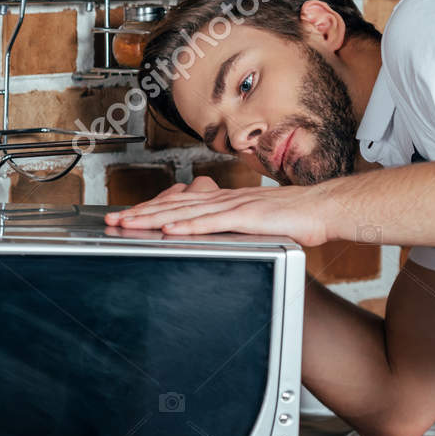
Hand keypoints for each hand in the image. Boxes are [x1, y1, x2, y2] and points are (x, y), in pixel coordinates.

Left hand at [106, 181, 333, 245]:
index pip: (178, 206)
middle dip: (140, 214)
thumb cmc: (294, 218)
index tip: (126, 217)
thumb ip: (232, 227)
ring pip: (186, 213)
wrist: (322, 208)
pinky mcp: (248, 217)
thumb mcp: (255, 222)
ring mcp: (234, 207)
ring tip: (129, 224)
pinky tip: (171, 230)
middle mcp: (223, 200)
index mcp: (223, 202)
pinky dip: (189, 226)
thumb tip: (212, 235)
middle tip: (112, 220)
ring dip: (154, 219)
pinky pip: (213, 223)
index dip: (150, 211)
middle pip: (173, 207)